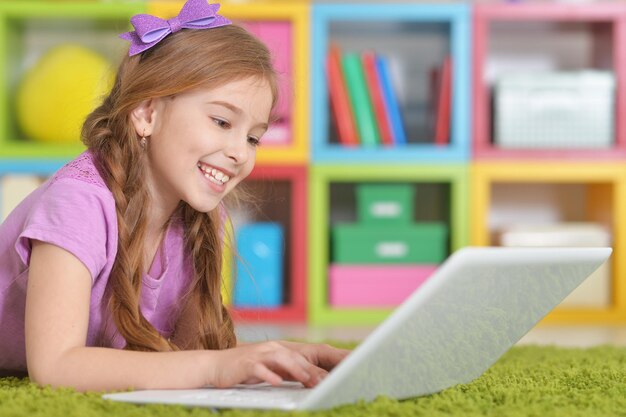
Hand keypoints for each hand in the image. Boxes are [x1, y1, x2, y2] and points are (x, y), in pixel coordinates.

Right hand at [209, 341, 350, 388]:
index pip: (304, 355)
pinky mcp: (246, 363)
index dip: (320, 363)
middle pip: (296, 357)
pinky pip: (259, 368)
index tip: (336, 373)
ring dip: (295, 369)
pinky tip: (277, 382)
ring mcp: (258, 354)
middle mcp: (271, 348)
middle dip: (312, 369)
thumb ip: (289, 372)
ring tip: (307, 379)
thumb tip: (313, 380)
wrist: (216, 365)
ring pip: (281, 359)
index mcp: (280, 349)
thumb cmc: (246, 369)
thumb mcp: (271, 370)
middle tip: (325, 382)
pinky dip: (269, 374)